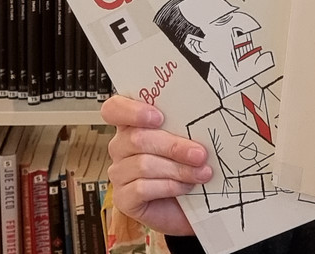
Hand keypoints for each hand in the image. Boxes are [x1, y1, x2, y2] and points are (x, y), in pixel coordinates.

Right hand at [102, 95, 213, 235]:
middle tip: (199, 154)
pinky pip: (142, 188)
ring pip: (143, 164)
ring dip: (178, 169)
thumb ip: (182, 128)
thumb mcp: (184, 142)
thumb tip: (198, 122)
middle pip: (137, 138)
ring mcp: (119, 173)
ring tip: (200, 173)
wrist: (187, 205)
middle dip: (173, 146)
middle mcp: (120, 147)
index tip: (158, 117)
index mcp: (131, 125)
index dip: (132, 111)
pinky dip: (169, 187)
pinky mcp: (123, 198)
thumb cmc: (185, 168)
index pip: (114, 109)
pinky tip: (185, 187)